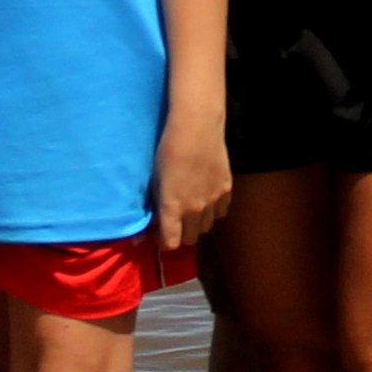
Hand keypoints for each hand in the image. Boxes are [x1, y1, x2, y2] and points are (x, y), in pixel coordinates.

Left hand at [152, 117, 232, 252]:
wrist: (196, 128)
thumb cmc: (167, 150)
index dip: (163, 242)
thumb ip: (154, 206)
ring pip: (206, 227)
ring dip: (197, 223)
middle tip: (174, 221)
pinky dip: (213, 210)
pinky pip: (221, 212)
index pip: (171, 243)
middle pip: (190, 239)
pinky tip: (207, 198)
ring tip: (191, 210)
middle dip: (180, 234)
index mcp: (173, 209)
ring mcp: (213, 201)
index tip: (158, 234)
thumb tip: (145, 231)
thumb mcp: (154, 180)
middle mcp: (195, 211)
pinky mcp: (226, 190)